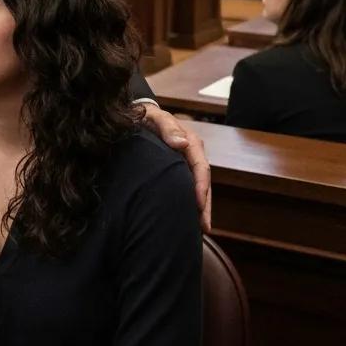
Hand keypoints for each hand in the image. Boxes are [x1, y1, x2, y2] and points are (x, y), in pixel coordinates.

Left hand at [139, 104, 211, 231]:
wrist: (140, 115)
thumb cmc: (147, 116)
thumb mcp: (155, 117)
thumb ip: (167, 127)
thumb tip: (182, 143)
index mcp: (191, 142)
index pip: (201, 167)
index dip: (201, 186)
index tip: (199, 205)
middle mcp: (193, 154)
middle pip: (204, 182)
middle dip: (205, 205)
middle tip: (204, 227)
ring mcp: (188, 163)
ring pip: (198, 188)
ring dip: (200, 208)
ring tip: (200, 230)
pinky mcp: (180, 170)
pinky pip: (188, 187)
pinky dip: (190, 202)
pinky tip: (188, 217)